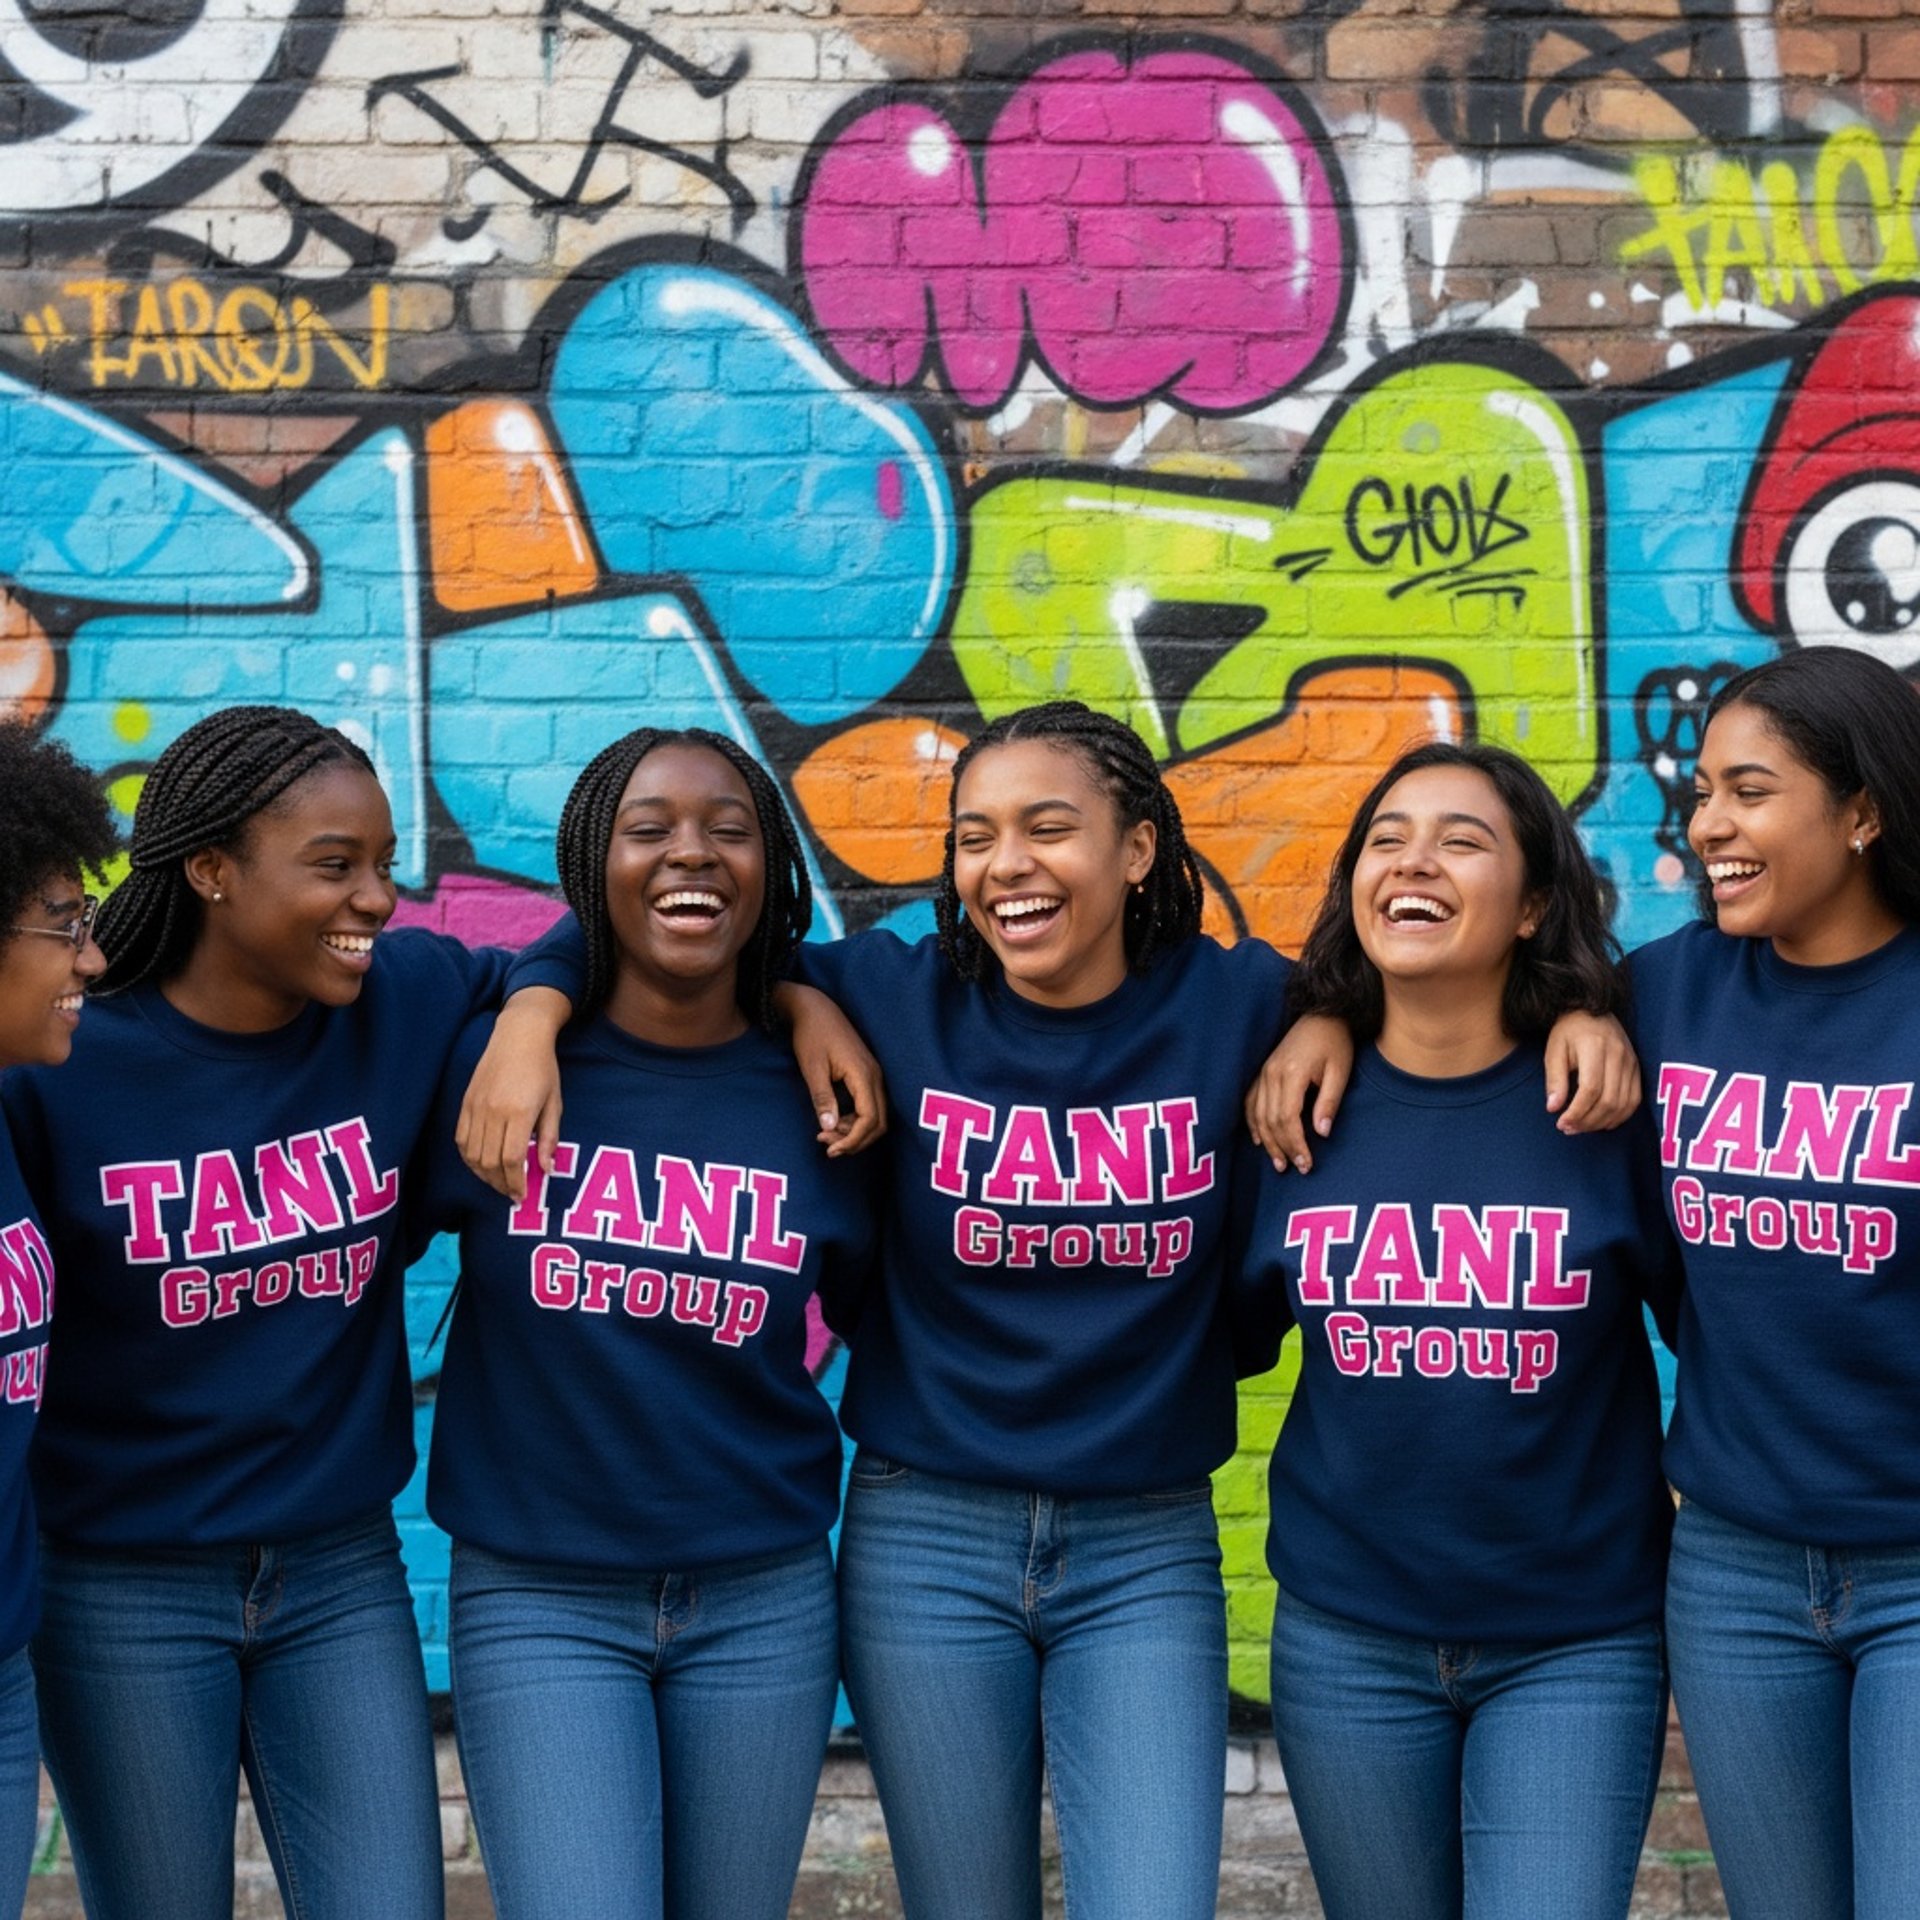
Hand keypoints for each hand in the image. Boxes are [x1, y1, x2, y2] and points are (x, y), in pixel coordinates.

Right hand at [456, 987, 568, 1200]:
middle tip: (512, 1193)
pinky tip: (481, 1165)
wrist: (518, 1036)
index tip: (521, 1196)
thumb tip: (546, 1169)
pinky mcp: (466, 1103)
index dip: (515, 1182)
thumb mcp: (554, 1103)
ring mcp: (476, 1107)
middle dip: (500, 1184)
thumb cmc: (543, 1068)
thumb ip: (549, 1138)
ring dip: (484, 1175)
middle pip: (490, 1161)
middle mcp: (494, 1111)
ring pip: (472, 1155)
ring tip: (498, 1182)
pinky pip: (461, 1139)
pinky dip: (469, 1158)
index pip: (512, 1159)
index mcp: (520, 1112)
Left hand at [774, 982, 886, 1155]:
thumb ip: (822, 1098)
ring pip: (876, 1117)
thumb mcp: (812, 1068)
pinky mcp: (867, 1075)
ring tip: (826, 1134)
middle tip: (827, 1146)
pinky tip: (834, 1121)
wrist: (816, 1009)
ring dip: (855, 1132)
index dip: (853, 1140)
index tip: (831, 1149)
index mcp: (863, 1074)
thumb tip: (828, 1128)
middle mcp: (875, 1076)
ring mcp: (873, 1075)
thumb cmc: (812, 1035)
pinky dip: (855, 1121)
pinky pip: (870, 1106)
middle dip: (855, 1141)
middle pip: (879, 1123)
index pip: (870, 1119)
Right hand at [1245, 1013, 1353, 1173]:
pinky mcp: (1262, 1072)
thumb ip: (1329, 1102)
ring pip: (1257, 1114)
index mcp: (1292, 1073)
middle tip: (1295, 1168)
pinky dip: (1252, 1123)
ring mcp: (1263, 1072)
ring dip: (1267, 1141)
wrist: (1321, 1015)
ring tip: (1278, 1162)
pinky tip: (1258, 1139)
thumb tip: (1321, 1133)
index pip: (1288, 1118)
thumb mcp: (1340, 1071)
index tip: (1306, 1163)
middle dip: (1282, 1147)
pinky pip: (1250, 1102)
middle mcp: (1272, 1074)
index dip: (1295, 1144)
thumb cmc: (1334, 1043)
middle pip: (1270, 1120)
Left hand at [1544, 1010, 1640, 1132]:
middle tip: (1569, 1129)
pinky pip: (1635, 1099)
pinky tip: (1602, 1122)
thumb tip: (1553, 1108)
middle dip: (1588, 1120)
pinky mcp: (1637, 1068)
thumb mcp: (1554, 1050)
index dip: (1576, 1111)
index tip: (1561, 1123)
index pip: (1590, 1089)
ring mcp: (1631, 1062)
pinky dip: (1620, 1116)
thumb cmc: (1568, 1031)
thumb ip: (1554, 1079)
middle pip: (1609, 1100)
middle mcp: (1618, 1055)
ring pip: (1623, 1103)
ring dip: (1602, 1121)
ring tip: (1582, 1127)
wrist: (1591, 1010)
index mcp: (1595, 1047)